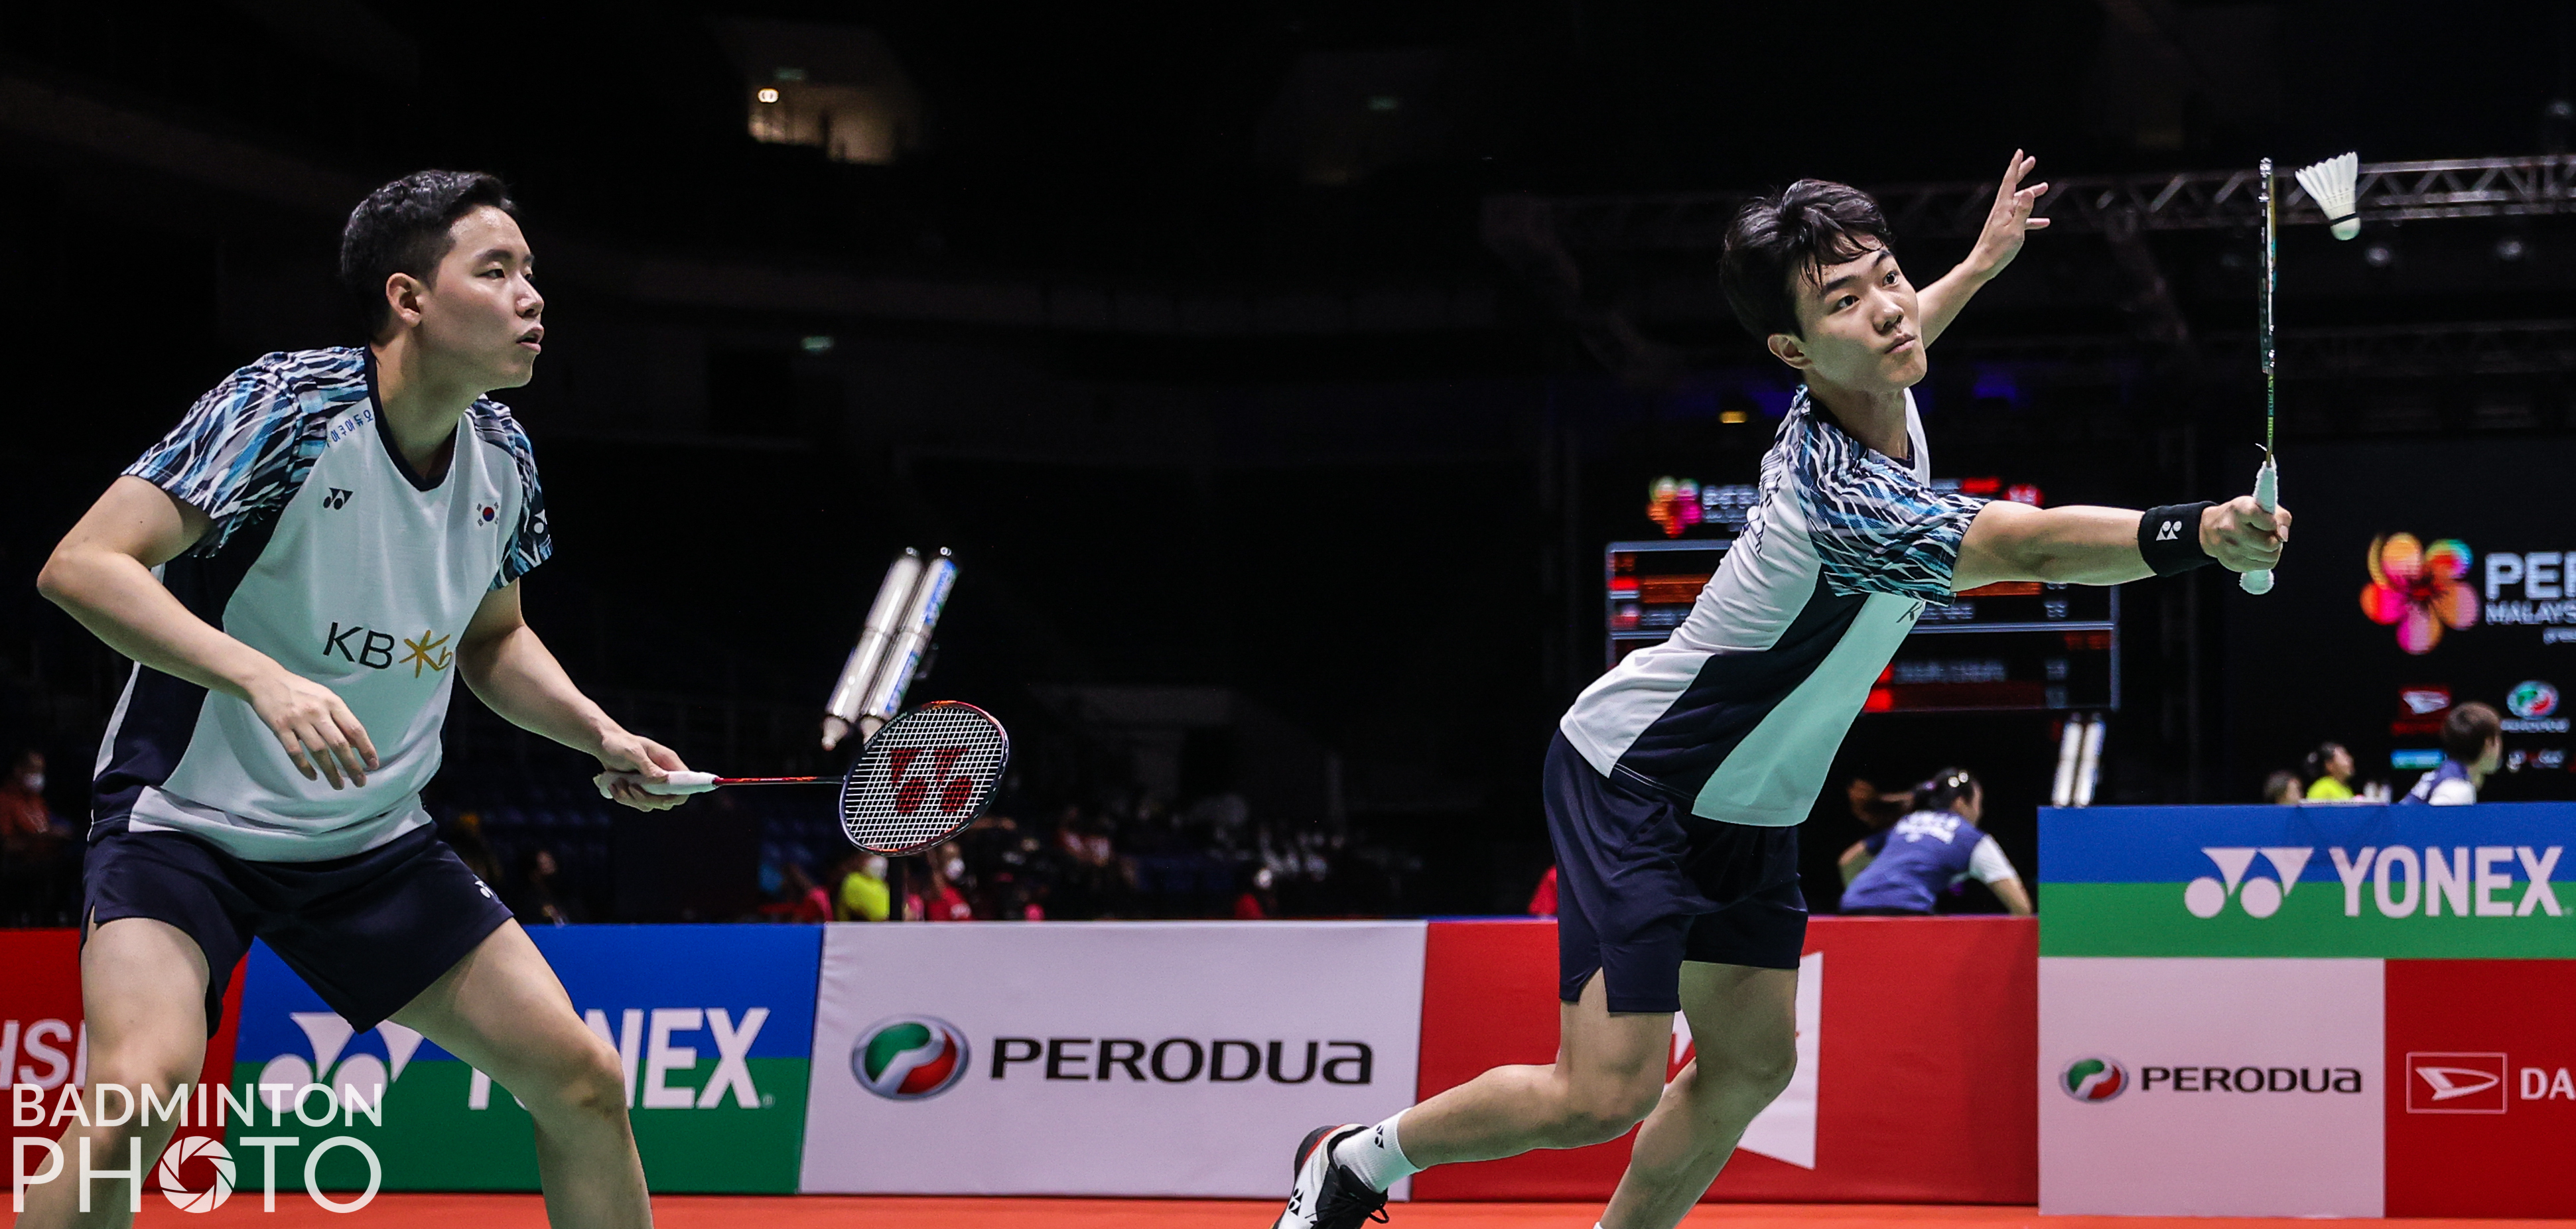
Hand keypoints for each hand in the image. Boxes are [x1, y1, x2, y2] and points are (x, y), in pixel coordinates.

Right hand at [245, 668, 377, 788]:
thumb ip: (340, 719)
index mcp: (332, 703)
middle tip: (360, 782)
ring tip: (339, 785)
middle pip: (339, 743)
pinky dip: (305, 767)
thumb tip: (356, 744)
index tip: (373, 764)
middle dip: (352, 765)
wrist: (266, 680)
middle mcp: (317, 711)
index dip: (366, 748)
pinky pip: (295, 752)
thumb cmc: (300, 691)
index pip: (355, 729)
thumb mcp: (325, 697)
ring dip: (331, 771)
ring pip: (319, 751)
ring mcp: (298, 720)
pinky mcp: (280, 727)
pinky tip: (313, 776)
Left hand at [594, 731, 690, 810]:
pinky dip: (623, 798)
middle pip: (667, 799)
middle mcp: (662, 773)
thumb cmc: (619, 743)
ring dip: (631, 799)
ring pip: (649, 804)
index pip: (685, 782)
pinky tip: (613, 785)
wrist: (602, 743)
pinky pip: (636, 803)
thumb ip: (648, 767)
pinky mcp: (639, 789)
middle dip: (648, 799)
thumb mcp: (633, 753)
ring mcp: (650, 783)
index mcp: (667, 761)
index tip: (664, 799)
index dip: (679, 794)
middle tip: (632, 788)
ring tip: (618, 783)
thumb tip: (664, 779)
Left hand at [1966, 149, 2050, 280]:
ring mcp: (2003, 219)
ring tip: (2045, 187)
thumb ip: (2023, 211)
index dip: (2015, 166)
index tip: (2020, 152)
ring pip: (2019, 202)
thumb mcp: (2015, 230)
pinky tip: (2045, 222)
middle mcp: (2001, 210)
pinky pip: (2021, 220)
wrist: (1982, 266)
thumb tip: (2029, 191)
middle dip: (2022, 172)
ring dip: (2031, 194)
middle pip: (2013, 186)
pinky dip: (2032, 219)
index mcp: (2002, 207)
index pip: (2009, 181)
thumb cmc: (1997, 250)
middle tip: (2032, 160)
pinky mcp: (2005, 229)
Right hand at [2201, 496, 2291, 571]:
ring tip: (2263, 542)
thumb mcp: (2261, 506)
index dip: (2274, 524)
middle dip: (2275, 540)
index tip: (2270, 522)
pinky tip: (2256, 551)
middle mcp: (2231, 528)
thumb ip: (2280, 517)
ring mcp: (2230, 548)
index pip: (2266, 521)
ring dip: (2272, 550)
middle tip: (2269, 534)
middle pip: (2270, 544)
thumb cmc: (2242, 516)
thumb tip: (2283, 537)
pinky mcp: (2232, 563)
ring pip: (2270, 557)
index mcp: (2239, 509)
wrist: (2211, 530)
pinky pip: (2264, 566)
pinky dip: (2265, 559)